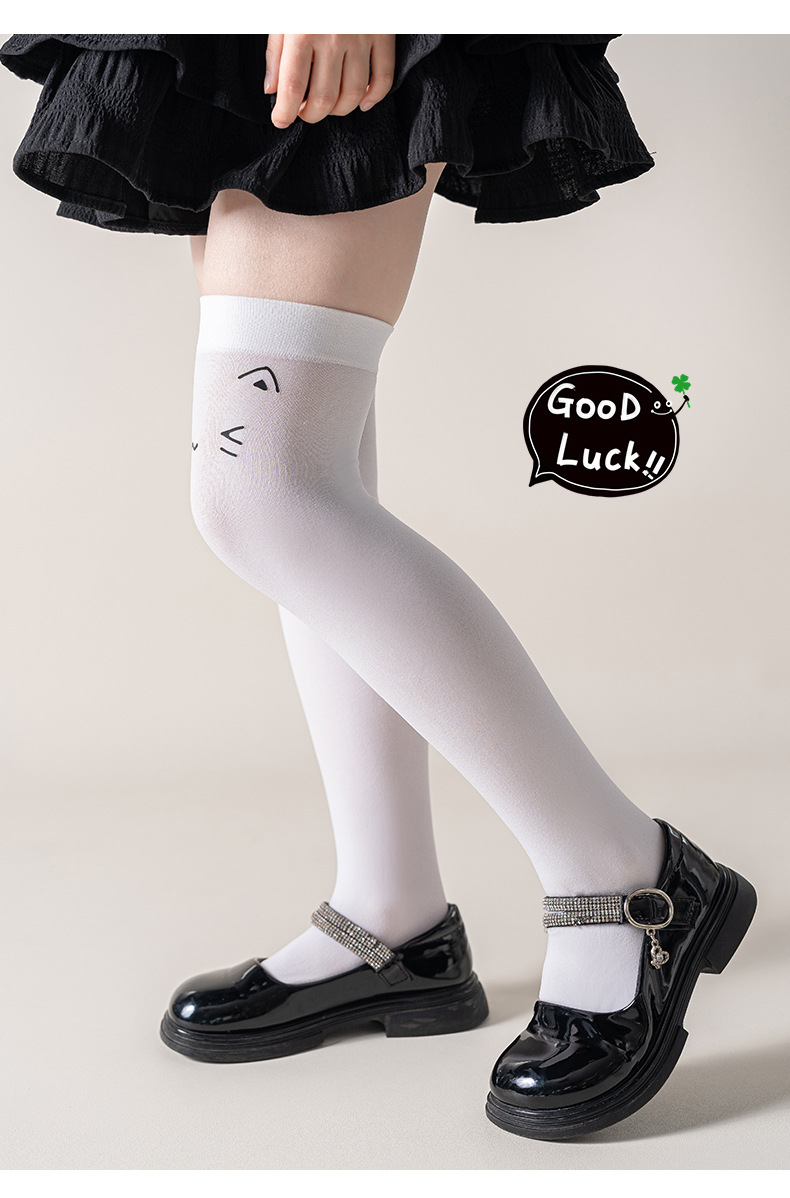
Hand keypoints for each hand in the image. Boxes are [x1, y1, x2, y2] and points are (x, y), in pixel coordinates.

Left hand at [264, 35, 395, 127]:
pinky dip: (374, 97)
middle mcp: (331, 37)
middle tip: (303, 111)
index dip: (284, 113)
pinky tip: (361, 102)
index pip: (291, 87)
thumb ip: (275, 53)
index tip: (280, 119)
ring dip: (338, 110)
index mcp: (302, 32)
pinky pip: (384, 78)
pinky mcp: (383, 34)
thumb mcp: (281, 14)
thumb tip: (272, 91)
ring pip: (352, 95)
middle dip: (310, 115)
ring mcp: (360, 37)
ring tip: (327, 105)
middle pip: (322, 99)